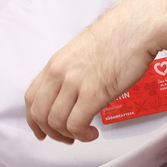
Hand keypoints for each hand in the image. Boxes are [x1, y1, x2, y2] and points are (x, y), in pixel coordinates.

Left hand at [24, 0, 166, 143]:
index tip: (41, 131)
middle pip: (39, 113)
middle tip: (67, 138)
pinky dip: (82, 135)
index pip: (31, 97)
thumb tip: (69, 95)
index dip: (33, 120)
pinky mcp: (94, 92)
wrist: (136, 28)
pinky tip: (93, 133)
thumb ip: (69, 73)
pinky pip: (76, 124)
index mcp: (55, 63)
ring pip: (56, 121)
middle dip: (50, 132)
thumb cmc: (117, 38)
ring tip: (85, 134)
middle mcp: (59, 73)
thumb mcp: (80, 53)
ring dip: (68, 136)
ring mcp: (75, 82)